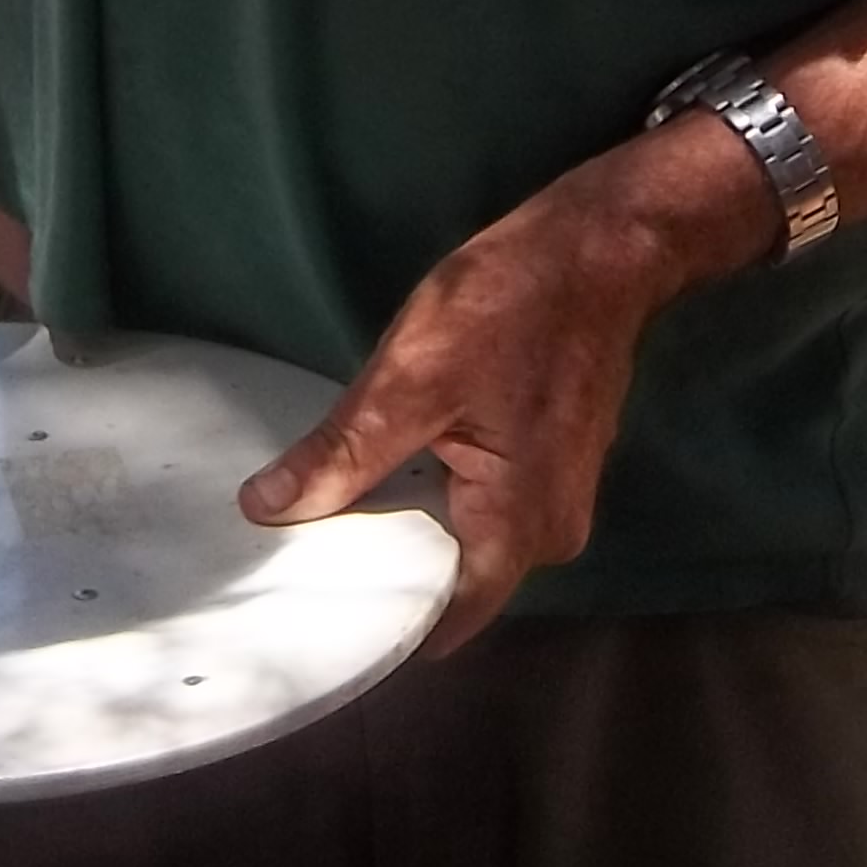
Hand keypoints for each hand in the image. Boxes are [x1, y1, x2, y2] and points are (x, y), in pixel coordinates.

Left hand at [239, 127, 760, 651]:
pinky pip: (482, 506)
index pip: (437, 617)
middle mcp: (550, 534)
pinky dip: (434, 495)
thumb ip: (343, 454)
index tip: (302, 619)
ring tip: (324, 519)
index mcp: (519, 529)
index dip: (371, 620)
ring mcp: (557, 500)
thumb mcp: (411, 377)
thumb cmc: (512, 306)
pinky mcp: (551, 466)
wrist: (599, 247)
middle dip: (379, 568)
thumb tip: (267, 508)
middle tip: (295, 562)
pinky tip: (383, 474)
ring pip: (463, 540)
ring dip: (404, 525)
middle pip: (448, 581)